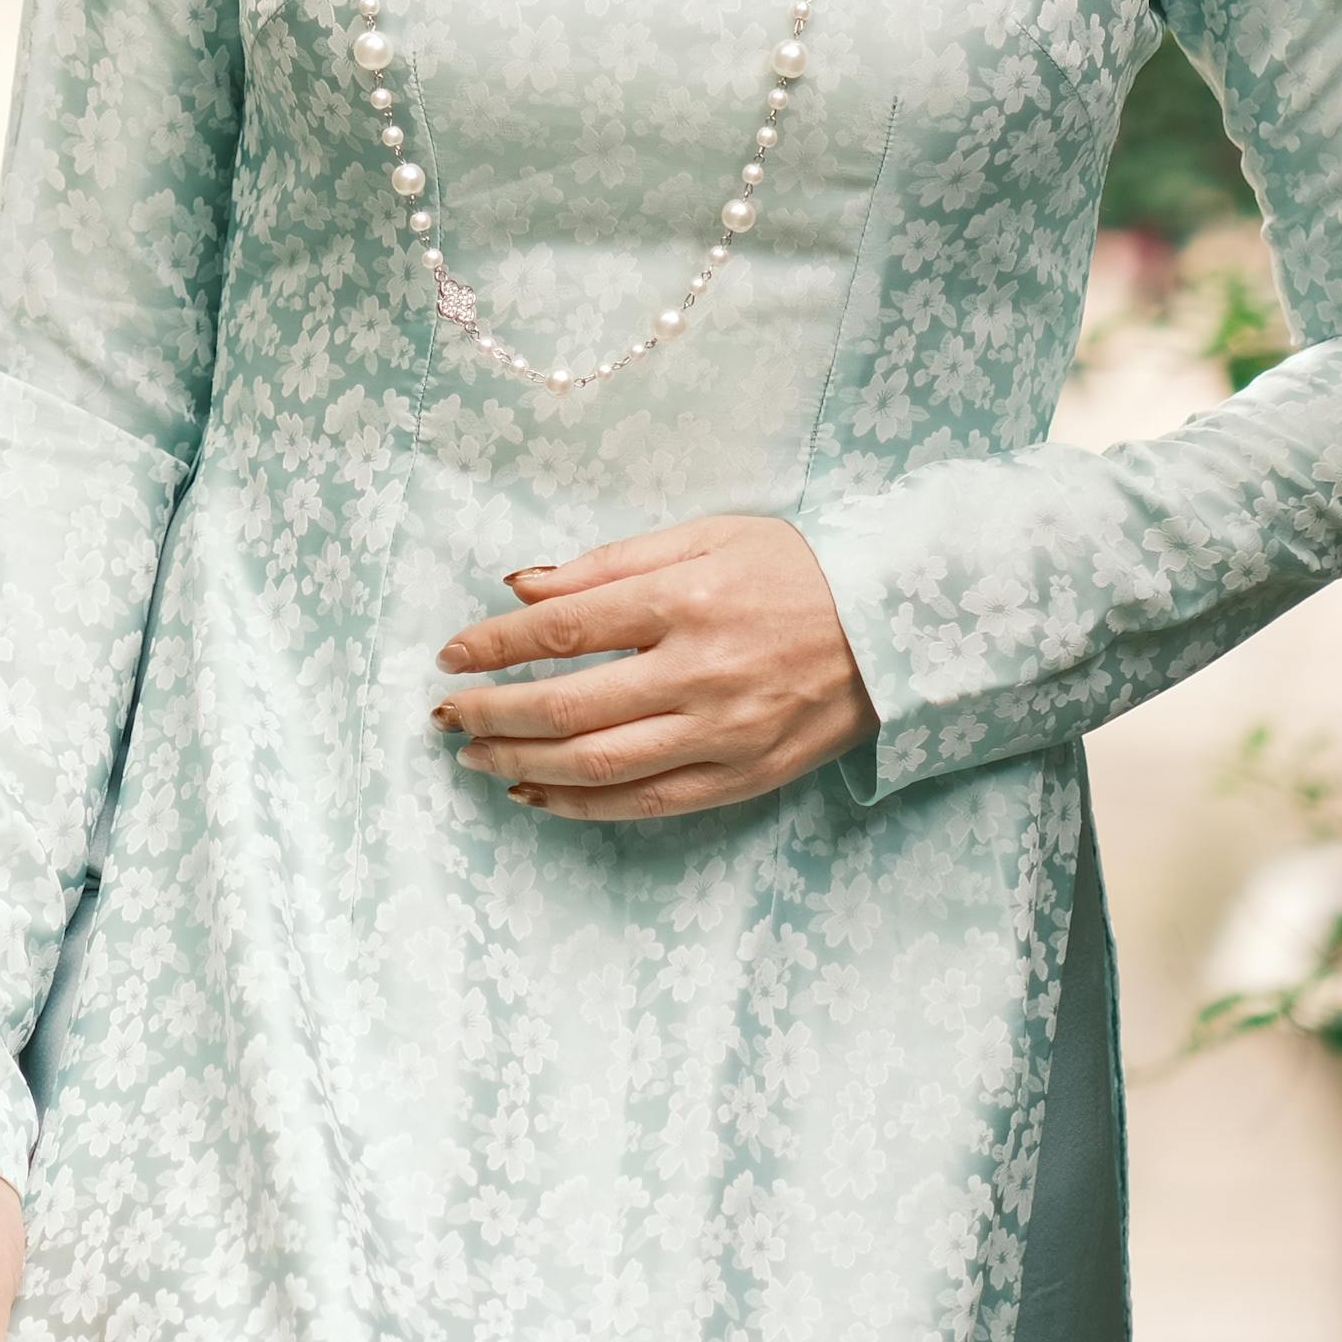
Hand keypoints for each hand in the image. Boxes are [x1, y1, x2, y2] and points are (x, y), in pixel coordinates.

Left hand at [435, 510, 871, 820]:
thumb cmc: (794, 568)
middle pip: (569, 705)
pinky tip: (536, 794)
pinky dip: (582, 805)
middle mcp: (700, 672)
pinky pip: (648, 803)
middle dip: (493, 712)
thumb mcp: (705, 536)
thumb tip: (521, 585)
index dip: (495, 645)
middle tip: (446, 714)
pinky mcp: (744, 776)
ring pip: (599, 764)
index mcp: (685, 599)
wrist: (896, 625)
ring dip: (523, 762)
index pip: (564, 629)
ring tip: (474, 754)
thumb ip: (609, 564)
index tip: (450, 653)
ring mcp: (723, 733)